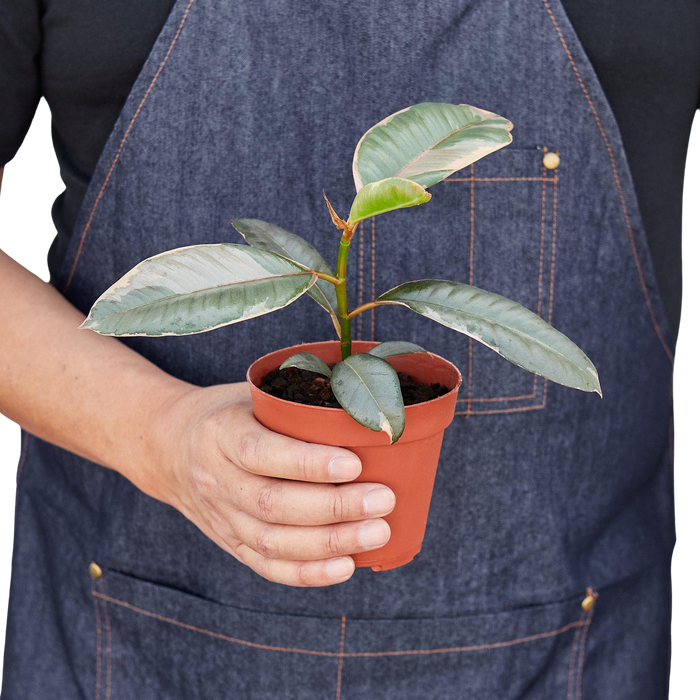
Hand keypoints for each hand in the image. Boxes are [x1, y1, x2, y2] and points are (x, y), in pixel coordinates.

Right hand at [144, 381, 395, 586]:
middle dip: (334, 507)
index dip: (308, 463)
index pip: (261, 452)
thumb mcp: (252, 393)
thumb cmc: (230, 413)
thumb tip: (365, 406)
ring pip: (273, 541)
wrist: (169, 447)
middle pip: (273, 504)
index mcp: (221, 432)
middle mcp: (216, 478)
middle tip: (384, 499)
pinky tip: (346, 566)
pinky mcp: (230, 543)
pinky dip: (308, 573)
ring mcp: (221, 516)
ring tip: (378, 532)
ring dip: (330, 543)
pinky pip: (267, 566)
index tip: (355, 464)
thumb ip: (295, 401)